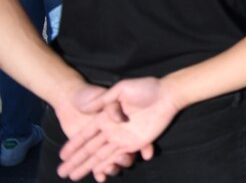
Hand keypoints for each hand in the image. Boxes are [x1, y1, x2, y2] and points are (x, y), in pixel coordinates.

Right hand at [58, 78, 178, 181]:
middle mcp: (111, 130)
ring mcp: (122, 138)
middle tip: (61, 173)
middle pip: (89, 149)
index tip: (62, 155)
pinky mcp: (135, 143)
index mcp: (105, 118)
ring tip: (74, 177)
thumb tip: (83, 108)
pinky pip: (117, 157)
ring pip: (101, 156)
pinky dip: (107, 166)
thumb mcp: (121, 89)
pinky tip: (99, 175)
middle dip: (75, 161)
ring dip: (88, 167)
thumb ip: (104, 101)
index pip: (85, 135)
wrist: (167, 95)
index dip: (73, 145)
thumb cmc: (145, 89)